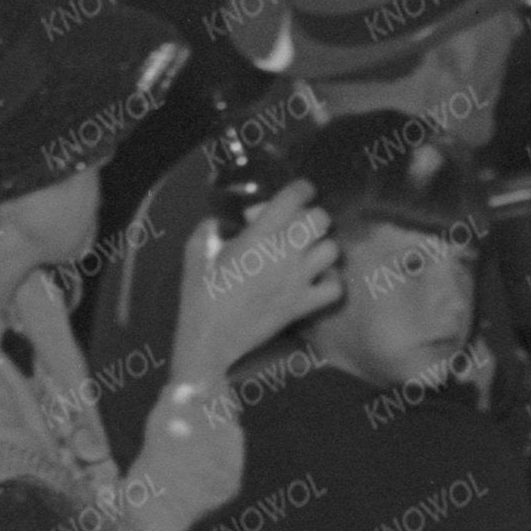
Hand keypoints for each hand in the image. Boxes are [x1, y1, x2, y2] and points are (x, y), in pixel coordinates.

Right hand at [173, 185, 341, 381]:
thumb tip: (220, 222)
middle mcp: (285, 252)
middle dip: (314, 217)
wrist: (210, 341)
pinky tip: (318, 281)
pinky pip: (335, 288)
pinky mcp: (303, 305)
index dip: (301, 189)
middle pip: (320, 219)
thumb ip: (210, 228)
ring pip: (332, 250)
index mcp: (259, 234)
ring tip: (312, 252)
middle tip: (302, 226)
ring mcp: (298, 280)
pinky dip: (332, 282)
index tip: (298, 194)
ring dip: (324, 247)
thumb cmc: (200, 296)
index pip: (295, 196)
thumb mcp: (196, 252)